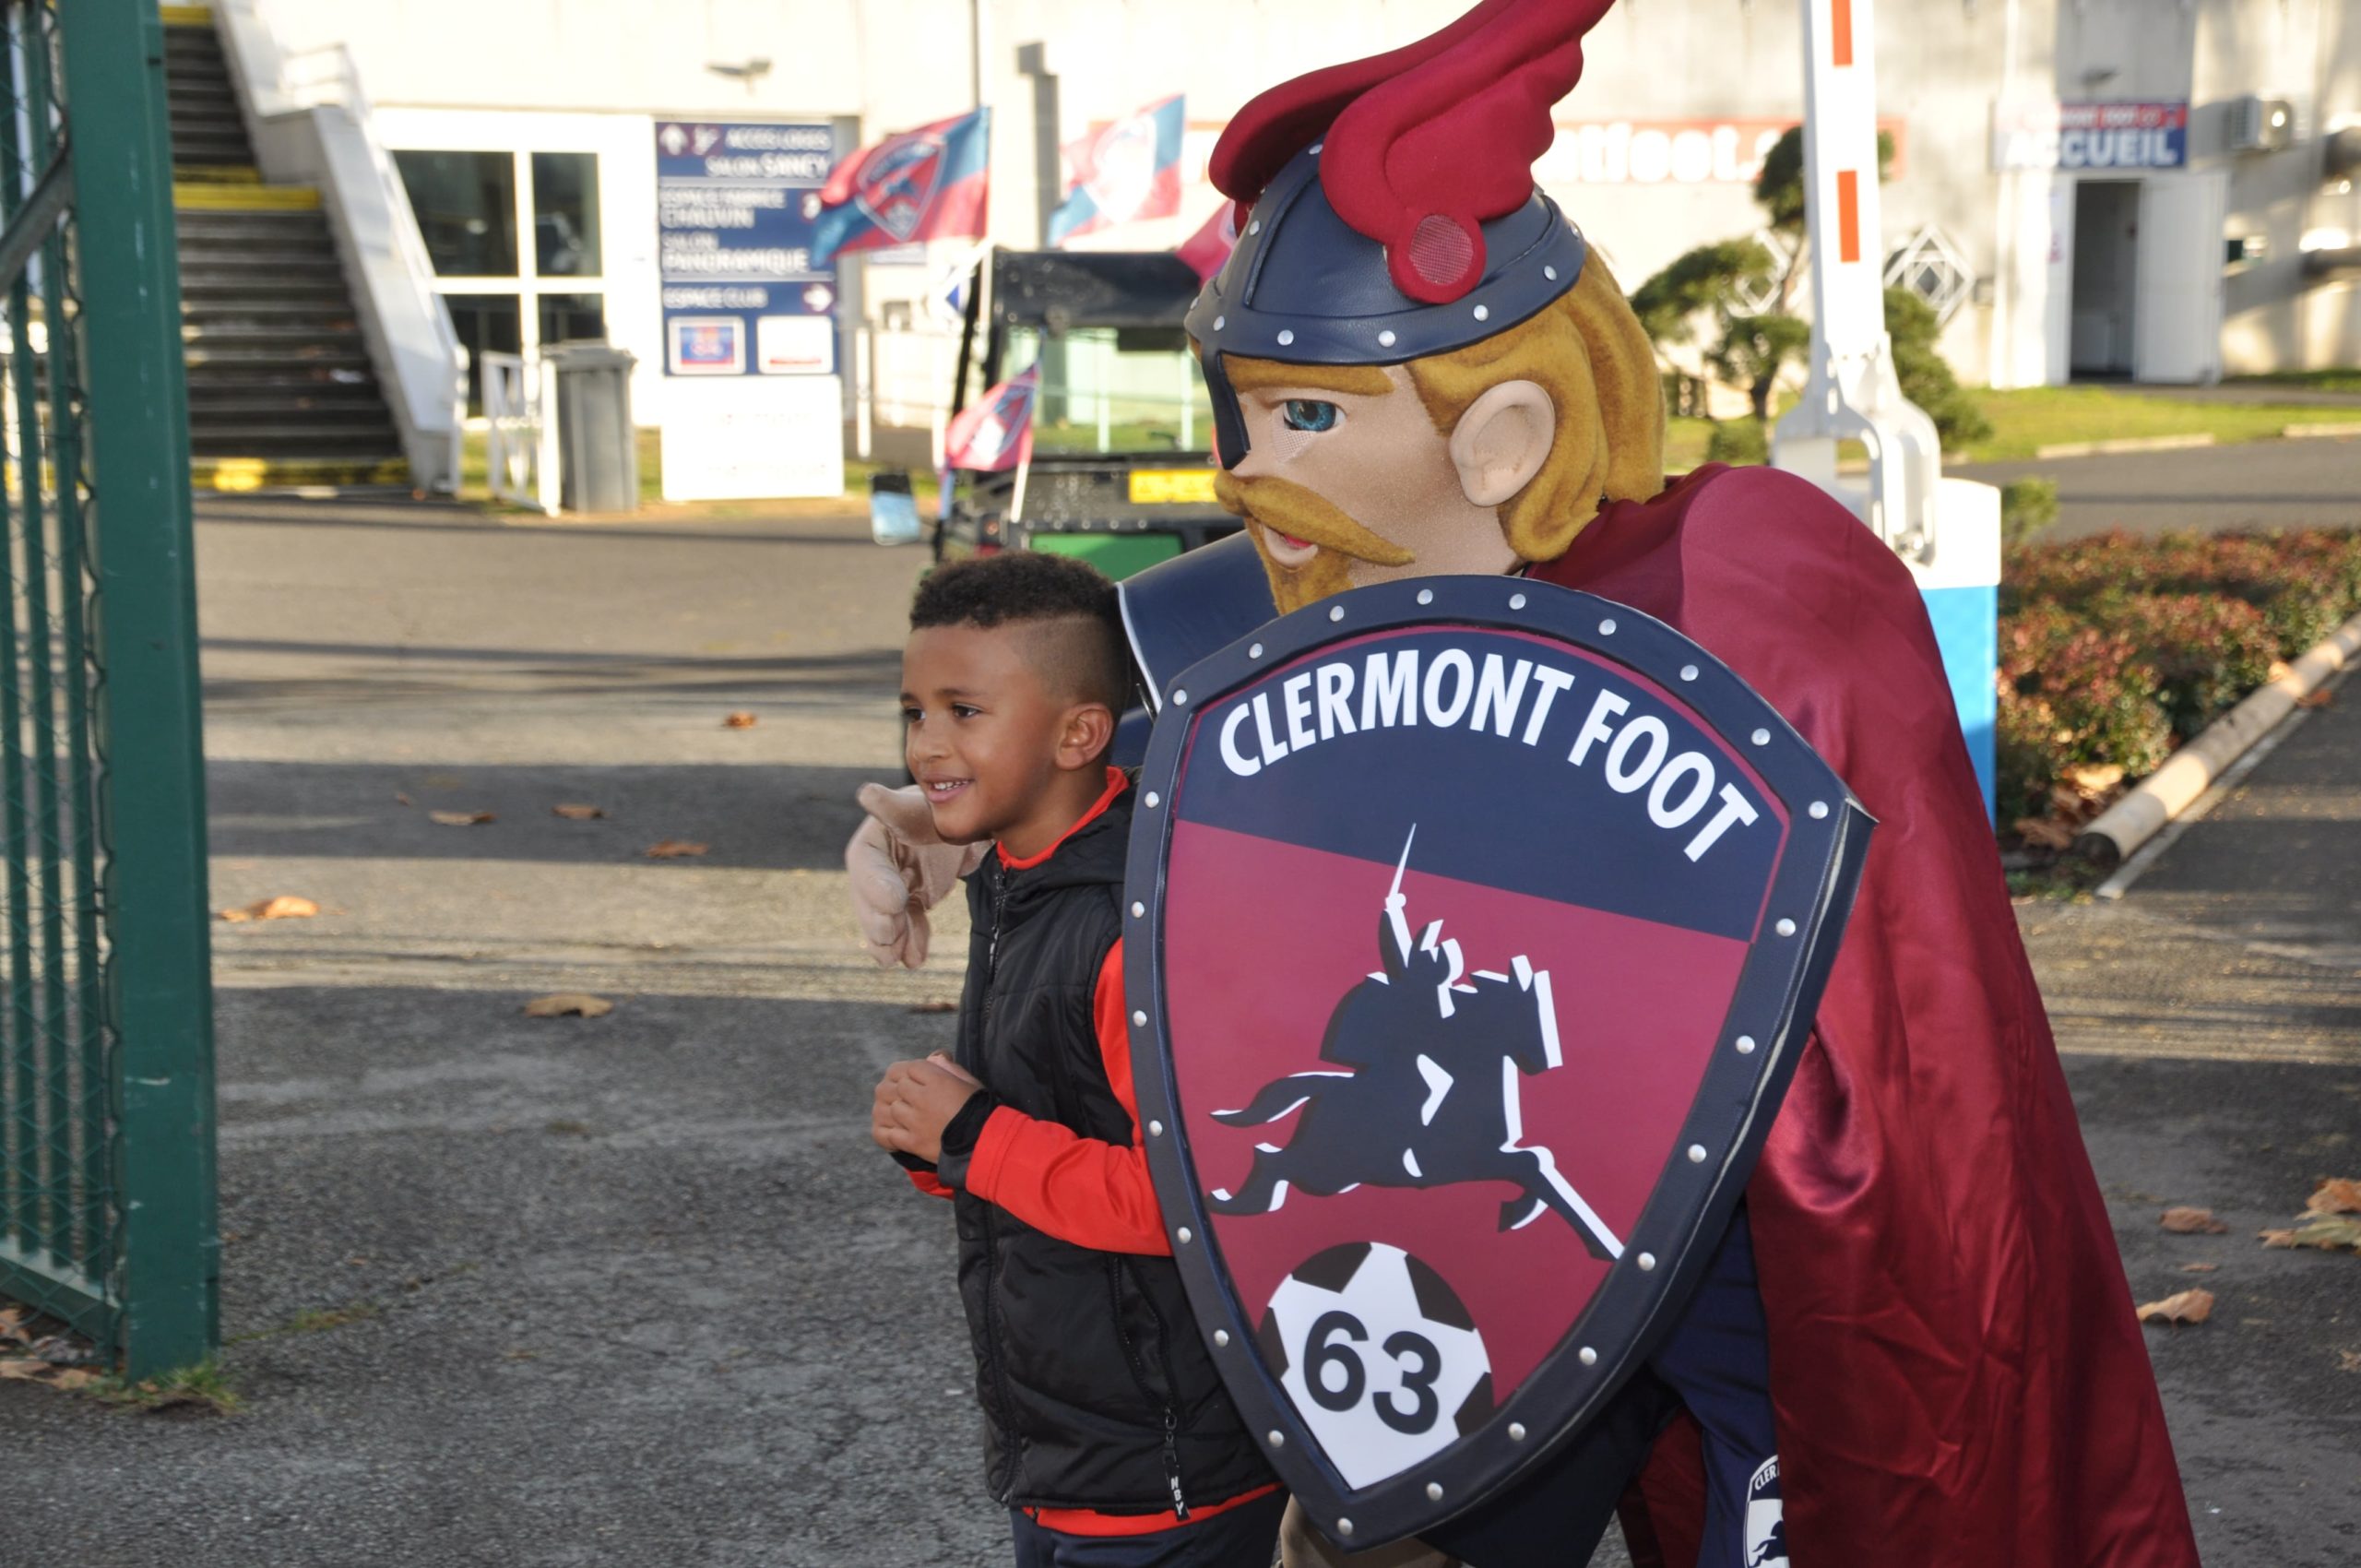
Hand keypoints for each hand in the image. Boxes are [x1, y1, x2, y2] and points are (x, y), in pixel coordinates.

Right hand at [845, 782, 990, 969]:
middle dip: (878, 921)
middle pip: (870, 898)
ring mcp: (895, 887)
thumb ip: (894, 806)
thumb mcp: (919, 805)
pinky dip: (911, 943)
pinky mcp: (912, 902)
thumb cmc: (938, 806)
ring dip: (890, 940)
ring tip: (894, 959)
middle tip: (890, 935)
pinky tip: (915, 960)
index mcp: (873, 839)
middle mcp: (879, 867)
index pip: (865, 864)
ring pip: (886, 919)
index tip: (893, 901)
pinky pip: (907, 926)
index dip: (874, 885)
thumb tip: (867, 794)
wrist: (968, 824)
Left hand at [872, 1056, 983, 1162]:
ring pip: (892, 1109)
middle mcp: (924, 1099)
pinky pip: (889, 1135)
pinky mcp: (914, 1143)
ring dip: (896, 1111)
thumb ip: (950, 1067)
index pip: (911, 1067)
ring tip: (903, 1114)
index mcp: (939, 1081)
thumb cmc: (980, 1109)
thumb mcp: (969, 1082)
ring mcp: (917, 1122)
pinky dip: (889, 1133)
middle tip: (907, 1096)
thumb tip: (936, 1056)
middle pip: (898, 1086)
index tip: (915, 1078)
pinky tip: (896, 1132)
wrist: (985, 1142)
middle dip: (902, 1089)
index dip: (911, 1071)